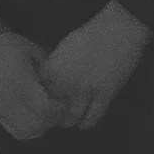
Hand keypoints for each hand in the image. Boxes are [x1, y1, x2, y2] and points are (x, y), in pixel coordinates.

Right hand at [0, 31, 64, 140]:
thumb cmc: (12, 48)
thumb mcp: (36, 52)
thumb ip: (51, 71)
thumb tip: (66, 86)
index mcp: (21, 82)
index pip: (44, 108)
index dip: (58, 109)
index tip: (64, 100)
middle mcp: (10, 99)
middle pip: (37, 124)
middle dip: (52, 120)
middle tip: (58, 108)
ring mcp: (2, 110)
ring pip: (28, 132)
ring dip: (41, 127)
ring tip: (46, 114)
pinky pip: (17, 132)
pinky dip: (30, 130)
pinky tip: (34, 118)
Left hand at [38, 2, 151, 129]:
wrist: (118, 30)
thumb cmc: (89, 35)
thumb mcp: (62, 49)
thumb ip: (53, 67)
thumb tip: (46, 82)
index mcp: (52, 69)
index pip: (35, 93)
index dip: (37, 98)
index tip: (39, 100)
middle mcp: (65, 82)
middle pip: (49, 109)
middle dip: (49, 113)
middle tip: (52, 113)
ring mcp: (85, 91)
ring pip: (69, 119)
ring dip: (66, 121)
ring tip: (66, 119)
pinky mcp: (104, 97)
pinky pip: (91, 119)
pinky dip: (85, 123)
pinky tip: (83, 121)